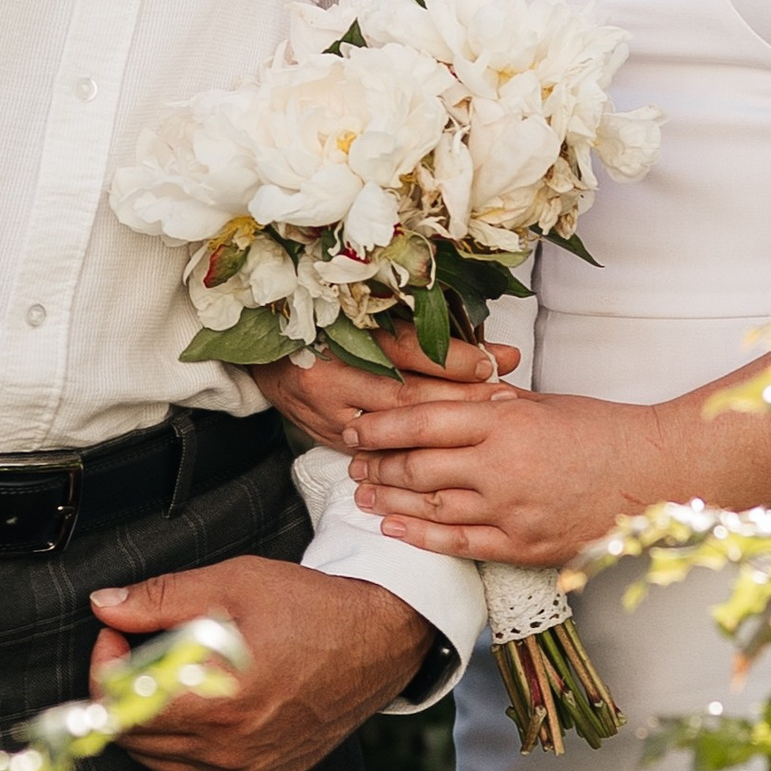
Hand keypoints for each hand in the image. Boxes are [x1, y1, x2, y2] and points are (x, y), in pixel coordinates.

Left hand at [88, 557, 430, 770]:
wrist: (376, 644)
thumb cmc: (309, 609)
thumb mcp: (233, 584)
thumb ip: (160, 599)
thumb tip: (105, 606)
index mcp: (220, 702)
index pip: (120, 706)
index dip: (105, 664)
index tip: (116, 634)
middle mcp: (230, 750)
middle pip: (133, 735)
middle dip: (123, 687)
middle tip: (139, 644)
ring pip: (159, 757)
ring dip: (150, 715)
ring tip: (175, 668)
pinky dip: (183, 739)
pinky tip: (204, 699)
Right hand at [256, 320, 520, 456]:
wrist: (263, 356)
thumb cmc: (322, 327)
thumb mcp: (364, 317)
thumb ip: (421, 331)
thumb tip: (489, 352)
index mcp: (338, 333)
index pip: (407, 348)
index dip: (455, 357)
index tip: (498, 361)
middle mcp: (331, 376)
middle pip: (407, 393)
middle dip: (462, 398)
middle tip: (507, 399)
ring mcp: (327, 413)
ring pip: (395, 429)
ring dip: (446, 429)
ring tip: (490, 427)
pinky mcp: (327, 438)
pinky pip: (378, 451)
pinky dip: (416, 451)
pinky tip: (450, 452)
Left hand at [349, 387, 677, 569]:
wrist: (653, 474)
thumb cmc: (601, 430)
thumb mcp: (542, 402)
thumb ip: (491, 403)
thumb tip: (448, 395)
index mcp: (506, 420)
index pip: (422, 421)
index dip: (380, 426)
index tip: (355, 427)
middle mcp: (501, 466)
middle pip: (418, 465)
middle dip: (377, 464)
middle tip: (351, 462)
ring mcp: (511, 510)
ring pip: (431, 506)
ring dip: (390, 500)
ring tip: (362, 495)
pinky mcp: (522, 545)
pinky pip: (459, 543)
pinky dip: (420, 536)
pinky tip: (394, 528)